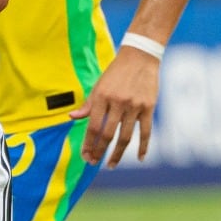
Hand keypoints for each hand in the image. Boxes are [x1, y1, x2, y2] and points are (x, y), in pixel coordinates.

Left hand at [82, 45, 161, 163]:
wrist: (140, 56)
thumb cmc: (116, 72)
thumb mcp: (98, 85)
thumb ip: (87, 104)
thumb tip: (72, 118)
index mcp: (102, 97)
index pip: (92, 127)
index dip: (88, 144)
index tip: (85, 156)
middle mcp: (117, 102)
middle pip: (107, 134)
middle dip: (99, 152)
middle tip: (94, 163)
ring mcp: (134, 106)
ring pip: (125, 137)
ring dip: (117, 154)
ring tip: (111, 165)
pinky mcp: (148, 107)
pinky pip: (145, 131)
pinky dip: (143, 146)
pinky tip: (139, 158)